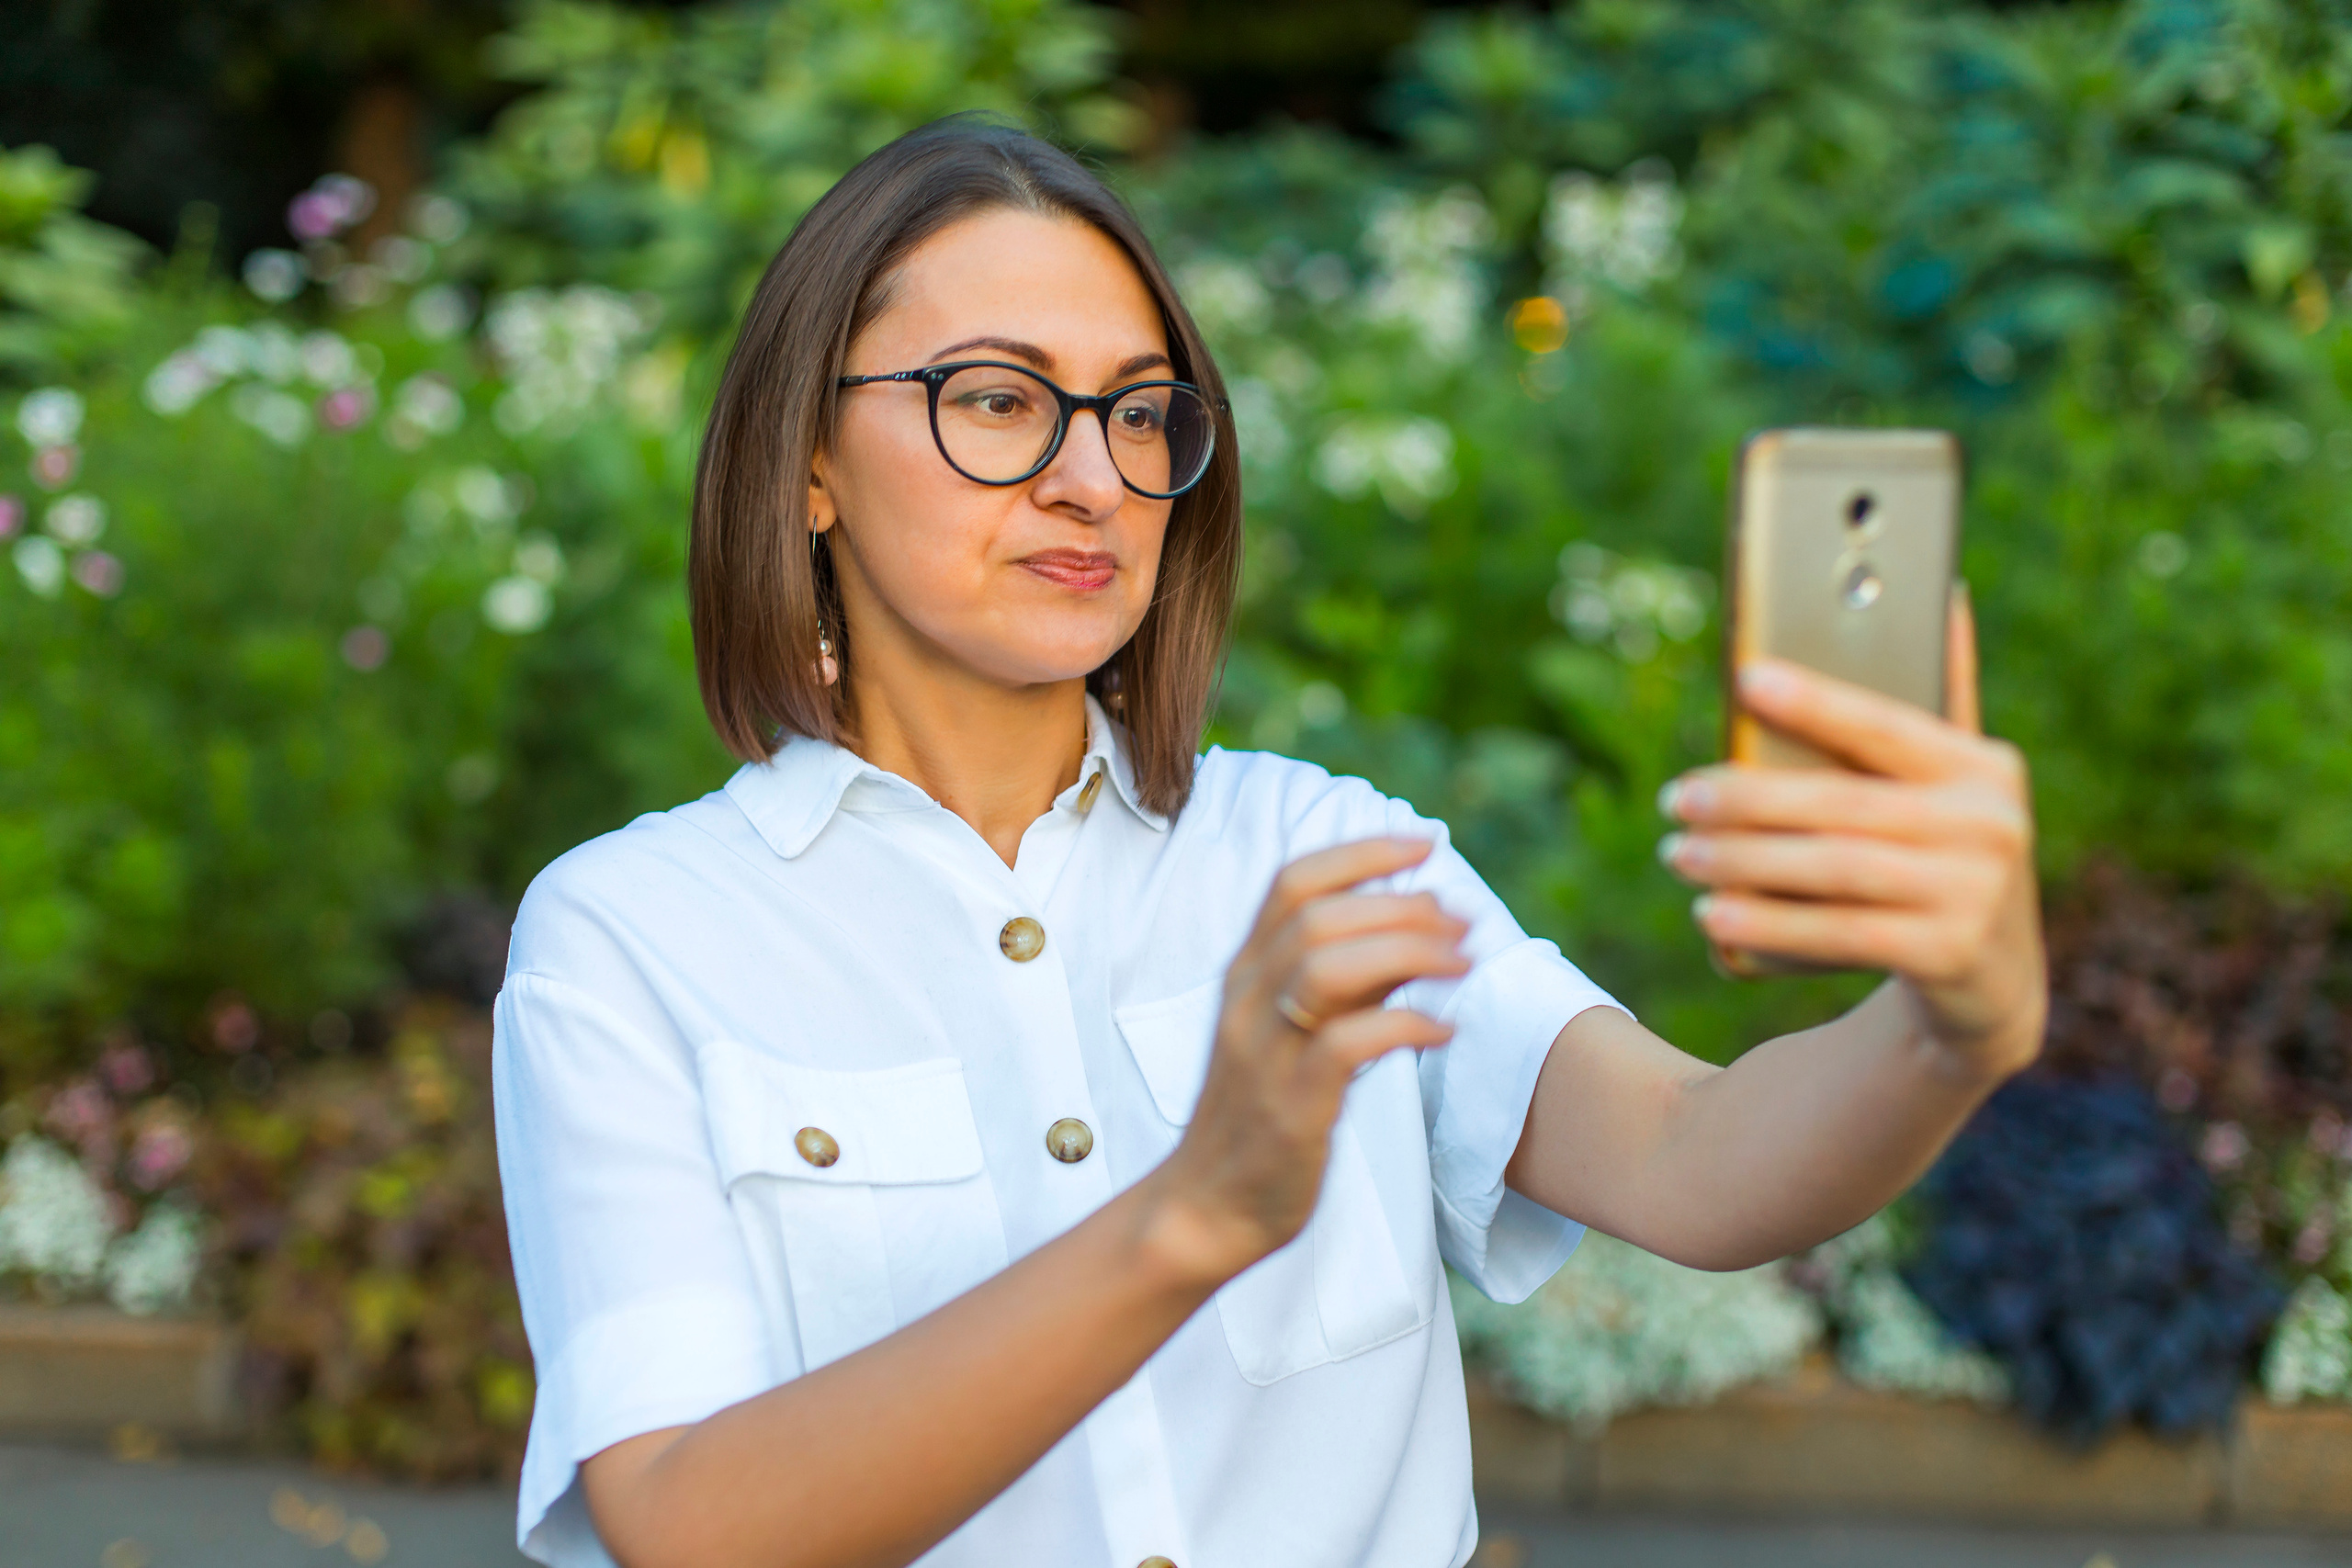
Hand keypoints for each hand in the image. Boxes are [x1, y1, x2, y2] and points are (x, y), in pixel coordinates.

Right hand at [1145, 838, 1467, 1283]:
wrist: (1208, 1206)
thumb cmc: (1261, 1116)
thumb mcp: (1293, 1032)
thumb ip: (1343, 982)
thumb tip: (1412, 933)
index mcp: (1244, 974)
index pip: (1293, 882)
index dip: (1362, 852)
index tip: (1426, 844)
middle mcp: (1247, 1001)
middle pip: (1317, 915)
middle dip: (1401, 905)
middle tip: (1462, 923)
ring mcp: (1264, 1052)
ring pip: (1325, 966)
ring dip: (1407, 952)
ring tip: (1462, 965)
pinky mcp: (1290, 1106)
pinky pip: (1347, 1045)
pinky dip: (1404, 1027)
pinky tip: (1442, 1033)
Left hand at [1657, 589, 2046, 1080]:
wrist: (1995, 984)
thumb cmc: (1943, 863)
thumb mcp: (1951, 792)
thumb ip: (1933, 712)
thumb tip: (1939, 596)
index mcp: (1983, 767)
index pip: (1885, 725)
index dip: (1816, 701)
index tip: (1746, 680)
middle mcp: (1990, 825)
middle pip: (1841, 803)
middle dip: (1746, 799)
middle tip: (1677, 798)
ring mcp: (1975, 894)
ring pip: (1833, 868)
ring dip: (1743, 861)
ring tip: (1679, 854)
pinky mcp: (1950, 955)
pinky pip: (1841, 934)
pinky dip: (1769, 924)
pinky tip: (1713, 917)